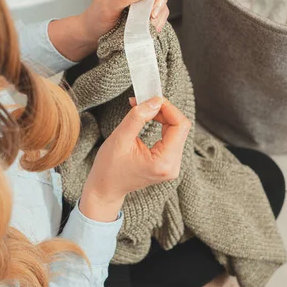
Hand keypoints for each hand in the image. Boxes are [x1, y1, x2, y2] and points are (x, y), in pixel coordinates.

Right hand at [79, 97, 190, 221]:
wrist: (106, 188)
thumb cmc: (109, 167)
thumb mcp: (120, 137)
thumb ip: (138, 117)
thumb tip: (155, 101)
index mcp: (164, 162)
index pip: (180, 126)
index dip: (168, 108)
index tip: (151, 98)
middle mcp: (173, 166)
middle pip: (180, 128)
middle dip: (164, 111)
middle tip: (144, 102)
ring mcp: (172, 166)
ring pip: (177, 131)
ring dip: (162, 116)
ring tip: (144, 110)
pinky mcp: (168, 163)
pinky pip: (172, 138)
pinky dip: (162, 125)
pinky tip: (149, 119)